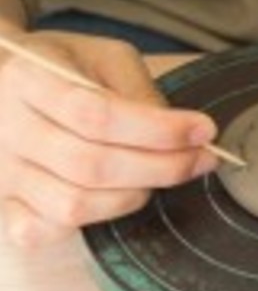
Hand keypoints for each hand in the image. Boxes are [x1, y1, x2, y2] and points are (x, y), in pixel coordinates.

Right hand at [0, 30, 217, 247]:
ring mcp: (3, 172)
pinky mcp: (6, 203)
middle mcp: (7, 128)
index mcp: (28, 78)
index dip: (159, 130)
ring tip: (162, 176)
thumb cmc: (63, 69)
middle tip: (202, 159)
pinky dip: (85, 224)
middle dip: (162, 168)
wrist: (5, 84)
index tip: (205, 131)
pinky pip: (40, 231)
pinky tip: (113, 200)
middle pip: (92, 166)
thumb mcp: (104, 58)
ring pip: (74, 204)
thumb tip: (178, 136)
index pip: (98, 115)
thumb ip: (139, 92)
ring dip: (135, 195)